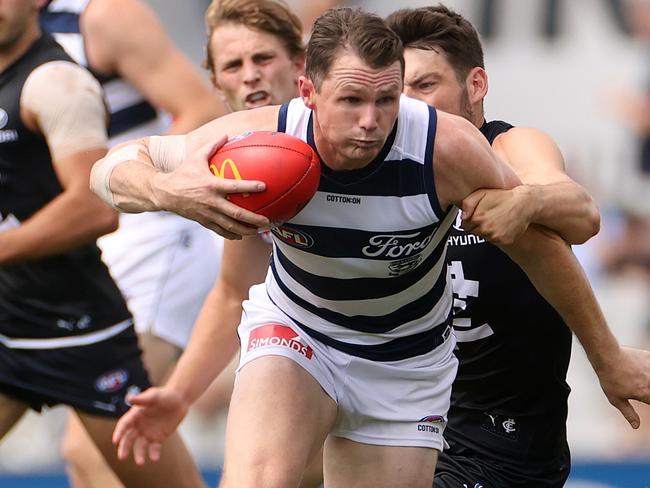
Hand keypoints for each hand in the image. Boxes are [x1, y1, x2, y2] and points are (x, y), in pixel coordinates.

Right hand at [112, 386, 188, 464]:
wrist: (180, 400)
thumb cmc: (165, 395)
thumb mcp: (154, 395)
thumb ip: (142, 399)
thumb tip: (128, 398)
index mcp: (135, 415)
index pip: (124, 425)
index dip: (119, 432)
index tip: (115, 441)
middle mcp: (139, 426)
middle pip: (129, 438)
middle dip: (125, 448)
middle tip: (122, 457)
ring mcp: (148, 433)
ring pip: (140, 446)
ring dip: (139, 454)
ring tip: (140, 462)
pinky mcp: (158, 438)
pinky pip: (154, 448)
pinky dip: (153, 454)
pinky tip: (155, 458)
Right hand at [152, 136, 269, 238]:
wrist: (164, 192)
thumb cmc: (182, 173)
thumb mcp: (195, 157)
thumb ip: (212, 146)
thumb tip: (226, 134)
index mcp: (211, 185)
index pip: (234, 186)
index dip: (250, 186)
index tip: (265, 186)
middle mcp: (211, 202)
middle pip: (236, 213)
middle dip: (254, 218)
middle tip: (267, 220)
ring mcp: (207, 214)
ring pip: (230, 226)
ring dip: (246, 229)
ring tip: (259, 231)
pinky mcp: (203, 221)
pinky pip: (220, 230)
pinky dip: (232, 234)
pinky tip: (242, 235)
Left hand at [461, 186, 534, 244]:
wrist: (525, 203)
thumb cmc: (503, 197)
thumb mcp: (482, 193)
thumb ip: (467, 204)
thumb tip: (463, 216)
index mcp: (478, 219)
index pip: (464, 226)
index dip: (469, 220)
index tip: (476, 215)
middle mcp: (486, 230)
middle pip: (474, 232)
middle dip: (477, 225)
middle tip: (487, 216)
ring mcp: (496, 237)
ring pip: (484, 237)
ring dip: (487, 231)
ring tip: (495, 219)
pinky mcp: (505, 241)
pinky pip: (495, 240)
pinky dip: (496, 234)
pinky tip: (501, 224)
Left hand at [595, 346, 649, 428]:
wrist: (607, 356)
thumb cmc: (610, 378)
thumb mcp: (616, 399)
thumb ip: (629, 413)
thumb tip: (636, 426)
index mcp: (646, 394)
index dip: (649, 401)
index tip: (645, 399)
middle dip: (648, 392)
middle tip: (639, 388)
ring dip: (648, 379)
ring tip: (641, 380)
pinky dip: (648, 369)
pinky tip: (642, 370)